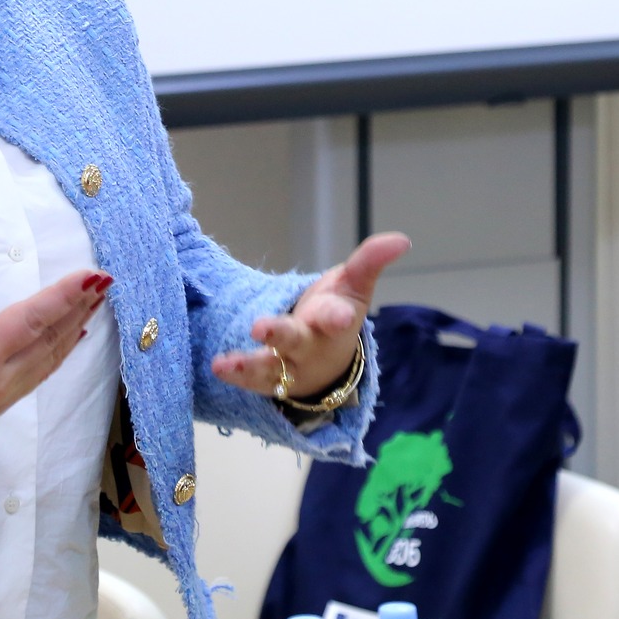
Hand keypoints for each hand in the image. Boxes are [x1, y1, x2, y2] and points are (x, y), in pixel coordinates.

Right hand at [0, 269, 111, 441]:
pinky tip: (76, 332)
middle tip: (107, 277)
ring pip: (50, 357)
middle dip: (79, 306)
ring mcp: (1, 398)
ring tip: (98, 297)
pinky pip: (41, 372)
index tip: (91, 275)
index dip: (62, 296)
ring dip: (76, 325)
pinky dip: (62, 349)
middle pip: (48, 339)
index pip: (29, 321)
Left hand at [211, 232, 408, 401]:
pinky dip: (235, 375)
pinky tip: (217, 367)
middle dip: (279, 334)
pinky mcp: (267, 378)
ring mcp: (287, 366)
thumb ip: (371, 261)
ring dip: (249, 364)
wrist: (327, 364)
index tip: (341, 316)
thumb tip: (402, 239)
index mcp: (333, 322)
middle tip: (260, 328)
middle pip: (295, 341)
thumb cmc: (336, 315)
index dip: (338, 315)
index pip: (337, 317)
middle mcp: (309, 346)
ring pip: (269, 368)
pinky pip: (251, 380)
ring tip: (226, 363)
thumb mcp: (354, 286)